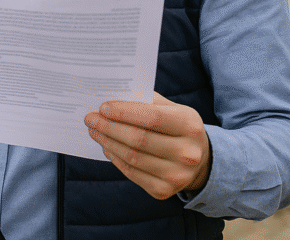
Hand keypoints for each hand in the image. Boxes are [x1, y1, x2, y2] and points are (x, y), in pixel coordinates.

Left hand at [84, 92, 210, 199]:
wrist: (199, 162)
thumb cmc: (178, 128)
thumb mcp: (173, 109)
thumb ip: (147, 101)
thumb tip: (113, 98)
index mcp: (190, 125)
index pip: (152, 118)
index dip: (124, 112)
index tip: (103, 107)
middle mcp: (186, 153)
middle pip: (138, 139)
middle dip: (109, 127)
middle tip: (90, 119)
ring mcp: (176, 175)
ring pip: (132, 157)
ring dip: (107, 142)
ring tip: (94, 131)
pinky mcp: (163, 191)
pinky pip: (131, 173)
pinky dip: (114, 158)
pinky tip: (106, 147)